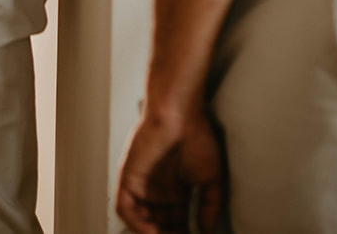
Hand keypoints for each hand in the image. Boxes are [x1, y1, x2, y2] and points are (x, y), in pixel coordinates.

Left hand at [116, 112, 224, 232]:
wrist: (181, 114)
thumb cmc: (197, 137)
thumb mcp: (211, 179)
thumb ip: (209, 206)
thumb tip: (207, 231)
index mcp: (173, 190)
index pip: (174, 222)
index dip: (182, 233)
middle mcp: (155, 189)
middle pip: (157, 224)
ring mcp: (140, 184)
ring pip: (139, 220)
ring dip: (151, 233)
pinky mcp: (127, 177)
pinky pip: (125, 208)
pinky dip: (137, 224)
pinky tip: (152, 232)